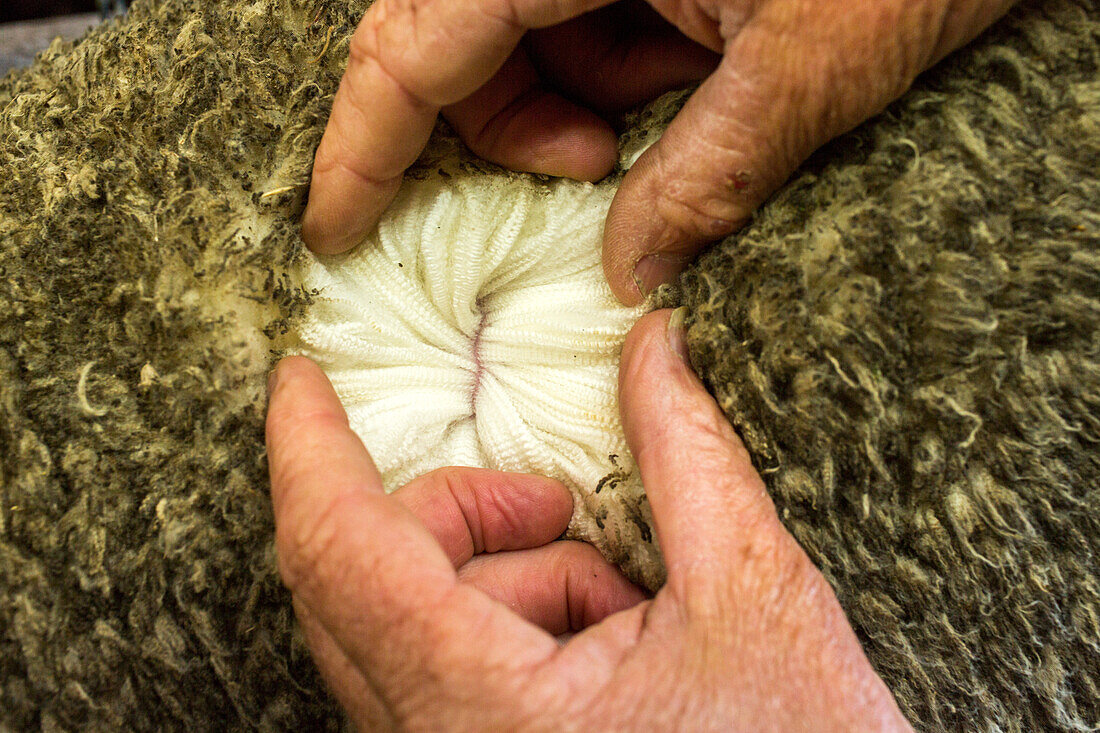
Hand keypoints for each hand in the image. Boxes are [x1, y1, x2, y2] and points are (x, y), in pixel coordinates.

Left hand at [266, 309, 911, 730]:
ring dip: (508, 577)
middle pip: (361, 579)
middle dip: (456, 512)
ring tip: (624, 609)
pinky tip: (607, 646)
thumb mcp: (755, 592)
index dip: (309, 446)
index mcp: (486, 711)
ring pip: (404, 622)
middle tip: (554, 503)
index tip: (302, 375)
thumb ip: (687, 452)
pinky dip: (510, 621)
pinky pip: (435, 664)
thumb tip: (652, 345)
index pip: (341, 551)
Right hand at [301, 0, 1014, 303]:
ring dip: (575, 108)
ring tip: (655, 135)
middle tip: (583, 178)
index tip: (332, 226)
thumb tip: (630, 272)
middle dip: (500, 125)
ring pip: (531, 39)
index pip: (416, 41)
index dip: (362, 143)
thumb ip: (705, 176)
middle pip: (460, 39)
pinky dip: (624, 82)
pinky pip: (595, 29)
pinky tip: (687, 94)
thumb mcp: (806, 69)